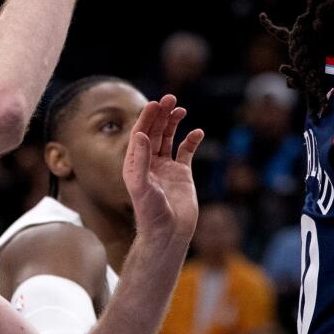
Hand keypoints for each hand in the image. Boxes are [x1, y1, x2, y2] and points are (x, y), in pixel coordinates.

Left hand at [122, 94, 203, 242]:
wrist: (168, 234)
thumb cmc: (151, 214)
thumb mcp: (142, 186)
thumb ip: (141, 160)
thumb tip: (141, 133)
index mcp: (135, 164)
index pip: (140, 134)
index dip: (146, 118)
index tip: (155, 103)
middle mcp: (150, 163)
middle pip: (155, 132)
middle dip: (161, 115)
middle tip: (170, 98)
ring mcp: (166, 168)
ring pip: (169, 138)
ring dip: (174, 123)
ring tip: (181, 109)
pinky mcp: (182, 175)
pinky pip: (187, 151)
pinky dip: (192, 140)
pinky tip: (198, 132)